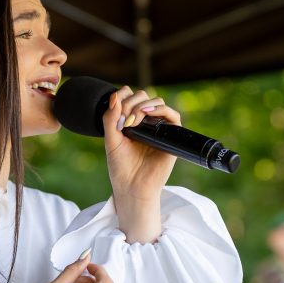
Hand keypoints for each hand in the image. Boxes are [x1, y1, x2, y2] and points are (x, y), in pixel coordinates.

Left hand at [102, 87, 180, 242]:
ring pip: (158, 102)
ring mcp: (159, 128)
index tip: (115, 108)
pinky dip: (161, 109)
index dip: (124, 95)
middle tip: (123, 120)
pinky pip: (173, 115)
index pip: (131, 96)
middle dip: (131, 103)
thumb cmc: (121, 167)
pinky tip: (147, 114)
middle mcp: (146, 123)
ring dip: (143, 105)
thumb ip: (110, 118)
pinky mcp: (171, 136)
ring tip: (133, 120)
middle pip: (144, 96)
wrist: (132, 187)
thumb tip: (114, 96)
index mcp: (131, 121)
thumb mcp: (110, 140)